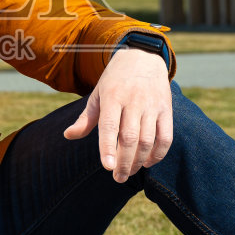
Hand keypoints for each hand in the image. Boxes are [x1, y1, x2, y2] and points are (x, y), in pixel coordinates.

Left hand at [62, 47, 172, 183]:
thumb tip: (68, 135)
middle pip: (130, 137)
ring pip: (148, 140)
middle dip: (124, 162)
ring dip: (139, 161)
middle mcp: (133, 101)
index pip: (109, 126)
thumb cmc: (115, 80)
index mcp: (112, 96)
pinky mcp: (167, 109)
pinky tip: (147, 162)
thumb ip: (86, 118)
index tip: (107, 167)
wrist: (143, 57)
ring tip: (128, 172)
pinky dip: (158, 154)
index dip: (108, 148)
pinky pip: (166, 137)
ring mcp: (152, 105)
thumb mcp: (98, 94)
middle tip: (117, 177)